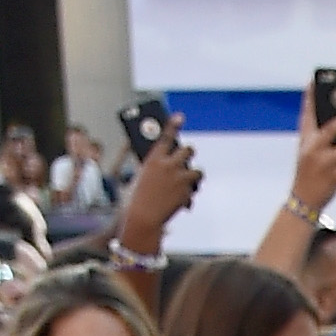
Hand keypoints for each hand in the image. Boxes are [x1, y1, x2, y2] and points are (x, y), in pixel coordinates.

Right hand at [114, 122, 201, 255]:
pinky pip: (192, 191)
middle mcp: (169, 165)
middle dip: (189, 154)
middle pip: (188, 151)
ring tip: (187, 183)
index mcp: (154, 158)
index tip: (180, 117)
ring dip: (194, 176)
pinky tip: (180, 203)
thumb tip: (166, 161)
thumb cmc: (138, 198)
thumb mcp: (141, 177)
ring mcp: (180, 179)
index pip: (166, 137)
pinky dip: (188, 196)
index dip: (173, 125)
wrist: (144, 218)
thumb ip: (155, 166)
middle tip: (187, 157)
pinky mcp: (187, 193)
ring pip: (198, 172)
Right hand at [282, 83, 335, 225]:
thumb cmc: (309, 171)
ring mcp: (324, 163)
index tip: (314, 81)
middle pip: (332, 128)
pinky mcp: (334, 178)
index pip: (307, 113)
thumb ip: (320, 135)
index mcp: (306, 138)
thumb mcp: (308, 150)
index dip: (311, 96)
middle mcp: (314, 148)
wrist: (302, 199)